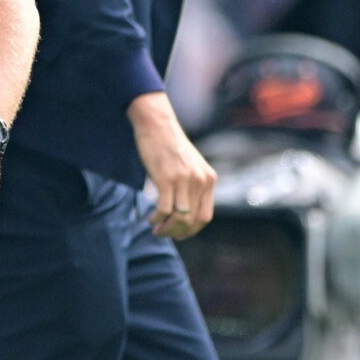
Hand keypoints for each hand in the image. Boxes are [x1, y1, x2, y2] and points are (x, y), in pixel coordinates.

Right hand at [130, 92, 215, 238]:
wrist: (157, 125)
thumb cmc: (170, 145)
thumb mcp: (190, 166)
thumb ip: (193, 185)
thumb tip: (185, 211)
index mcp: (209, 179)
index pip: (205, 217)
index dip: (191, 230)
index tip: (178, 233)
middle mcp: (200, 181)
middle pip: (192, 221)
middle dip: (177, 233)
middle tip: (163, 233)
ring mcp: (184, 180)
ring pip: (179, 218)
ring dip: (166, 229)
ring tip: (156, 229)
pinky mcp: (166, 179)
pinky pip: (164, 209)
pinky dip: (156, 219)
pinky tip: (150, 219)